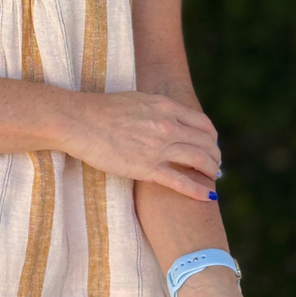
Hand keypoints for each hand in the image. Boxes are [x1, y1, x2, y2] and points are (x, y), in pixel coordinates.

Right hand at [61, 91, 220, 201]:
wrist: (80, 121)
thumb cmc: (101, 110)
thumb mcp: (137, 99)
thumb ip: (156, 109)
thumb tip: (166, 116)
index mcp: (166, 107)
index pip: (203, 123)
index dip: (211, 137)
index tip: (211, 145)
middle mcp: (168, 125)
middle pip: (205, 142)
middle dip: (215, 155)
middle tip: (215, 165)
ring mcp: (159, 147)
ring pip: (199, 160)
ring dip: (211, 170)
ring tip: (213, 177)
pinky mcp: (147, 168)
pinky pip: (181, 181)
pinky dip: (198, 190)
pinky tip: (208, 197)